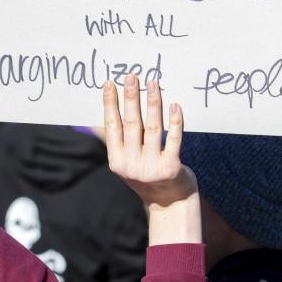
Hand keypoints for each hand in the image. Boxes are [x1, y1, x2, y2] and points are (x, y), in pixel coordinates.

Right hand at [103, 75, 198, 210]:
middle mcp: (131, 165)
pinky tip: (174, 106)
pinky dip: (174, 122)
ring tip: (153, 84)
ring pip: (152, 128)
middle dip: (131, 98)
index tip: (110, 83)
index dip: (110, 104)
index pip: (112, 127)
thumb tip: (106, 113)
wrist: (171, 204)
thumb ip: (119, 141)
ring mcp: (151, 168)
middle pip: (131, 124)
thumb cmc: (149, 174)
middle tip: (131, 76)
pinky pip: (173, 140)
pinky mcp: (171, 168)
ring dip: (152, 104)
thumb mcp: (128, 162)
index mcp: (117, 161)